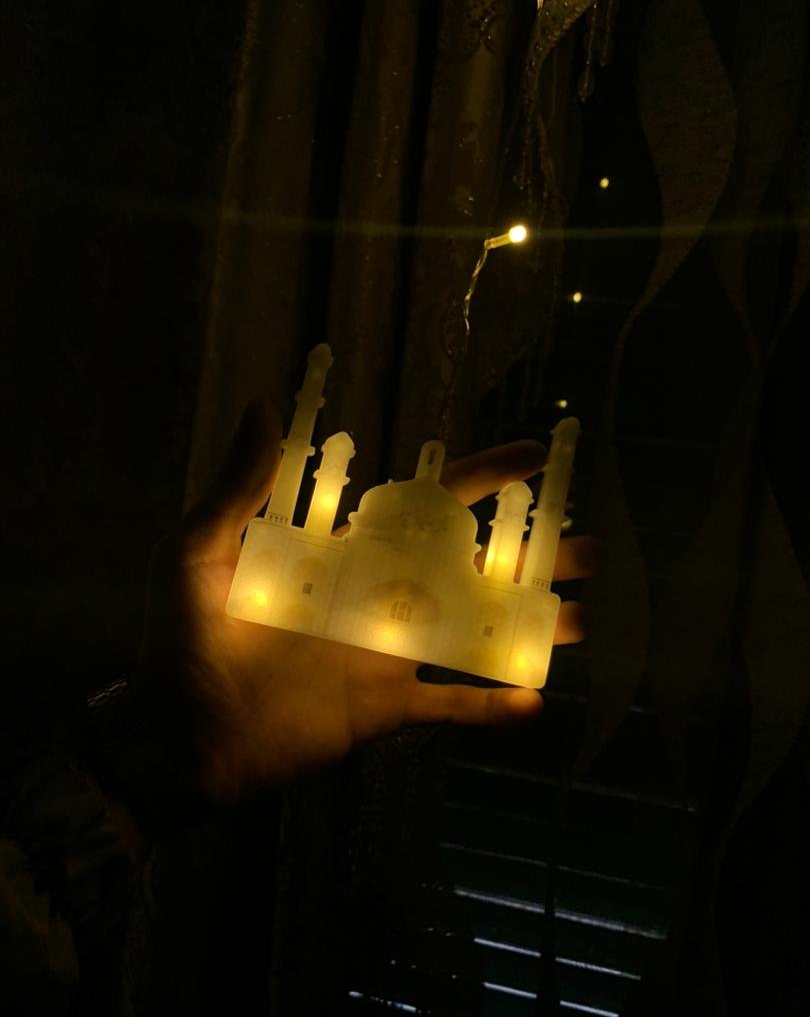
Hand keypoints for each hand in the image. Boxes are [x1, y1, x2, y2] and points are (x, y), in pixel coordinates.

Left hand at [136, 402, 593, 802]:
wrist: (180, 735)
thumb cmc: (185, 638)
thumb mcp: (202, 550)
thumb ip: (240, 485)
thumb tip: (260, 403)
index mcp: (348, 552)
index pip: (428, 505)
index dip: (483, 478)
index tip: (534, 454)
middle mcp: (379, 596)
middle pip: (471, 567)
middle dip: (530, 556)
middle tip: (588, 545)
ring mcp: (387, 654)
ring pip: (473, 632)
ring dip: (526, 626)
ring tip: (582, 617)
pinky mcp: (383, 708)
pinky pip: (446, 707)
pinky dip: (486, 707)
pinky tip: (533, 702)